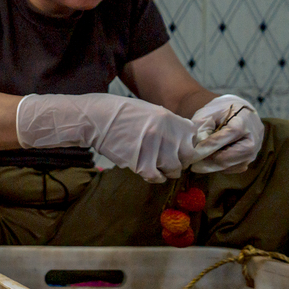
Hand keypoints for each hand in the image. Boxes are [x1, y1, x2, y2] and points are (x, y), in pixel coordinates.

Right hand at [17, 93, 196, 183]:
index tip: (181, 149)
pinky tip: (147, 171)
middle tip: (169, 161)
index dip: (188, 145)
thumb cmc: (119, 114)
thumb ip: (167, 123)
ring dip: (167, 170)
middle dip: (180, 161)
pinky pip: (156, 176)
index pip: (194, 137)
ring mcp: (153, 148)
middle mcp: (165, 133)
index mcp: (169, 118)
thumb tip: (183, 138)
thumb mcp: (149, 111)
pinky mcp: (140, 162)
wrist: (94, 119)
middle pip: (187, 156)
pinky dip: (154, 177)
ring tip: (157, 167)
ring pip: (173, 169)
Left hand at [188, 95, 263, 173]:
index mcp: (240, 125)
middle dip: (206, 162)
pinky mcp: (249, 159)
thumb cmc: (221, 110)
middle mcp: (251, 141)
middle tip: (191, 164)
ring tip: (201, 158)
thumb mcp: (208, 113)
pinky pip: (231, 168)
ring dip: (212, 165)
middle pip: (225, 160)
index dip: (202, 149)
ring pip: (228, 167)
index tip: (189, 156)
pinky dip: (220, 165)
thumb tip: (195, 150)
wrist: (241, 110)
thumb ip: (200, 129)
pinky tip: (213, 157)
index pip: (219, 142)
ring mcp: (253, 152)